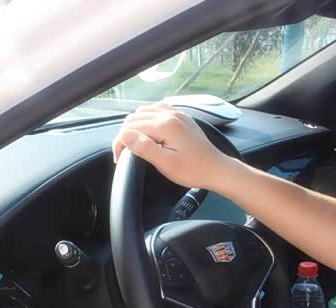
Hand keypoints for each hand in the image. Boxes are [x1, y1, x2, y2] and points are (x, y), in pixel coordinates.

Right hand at [112, 101, 235, 190]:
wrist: (216, 169)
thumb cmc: (193, 170)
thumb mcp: (166, 163)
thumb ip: (144, 147)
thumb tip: (125, 135)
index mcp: (165, 125)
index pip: (131, 128)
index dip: (119, 143)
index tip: (118, 159)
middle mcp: (170, 114)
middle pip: (135, 118)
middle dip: (125, 134)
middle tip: (123, 153)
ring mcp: (177, 114)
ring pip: (144, 111)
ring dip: (134, 125)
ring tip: (133, 143)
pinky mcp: (181, 117)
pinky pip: (157, 110)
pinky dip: (147, 118)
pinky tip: (147, 130)